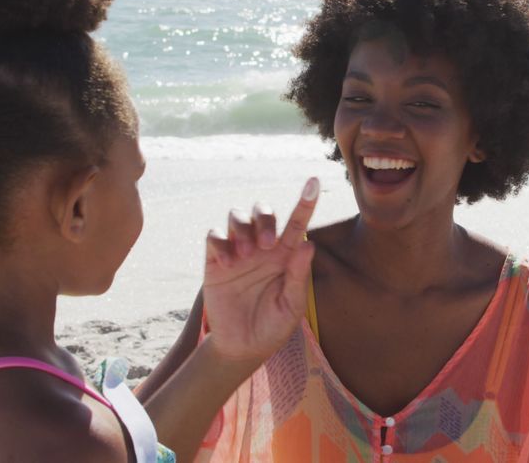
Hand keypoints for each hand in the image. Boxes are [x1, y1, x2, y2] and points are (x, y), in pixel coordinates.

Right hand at [201, 178, 318, 362]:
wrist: (242, 347)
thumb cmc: (273, 327)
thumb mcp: (291, 306)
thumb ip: (299, 276)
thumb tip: (308, 245)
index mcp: (286, 255)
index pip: (297, 223)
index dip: (306, 201)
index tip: (314, 181)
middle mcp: (262, 248)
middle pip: (263, 212)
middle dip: (266, 219)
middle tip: (268, 245)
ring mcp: (238, 252)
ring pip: (237, 216)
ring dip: (243, 228)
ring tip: (246, 255)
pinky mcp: (215, 262)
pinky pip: (214, 237)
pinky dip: (221, 242)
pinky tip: (228, 263)